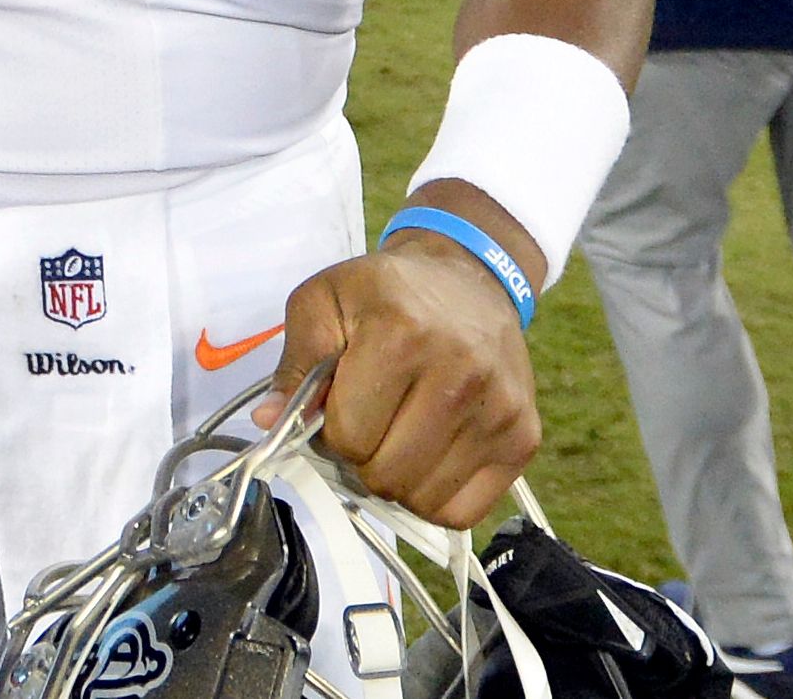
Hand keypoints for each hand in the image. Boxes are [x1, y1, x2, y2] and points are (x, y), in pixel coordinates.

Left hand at [259, 234, 539, 527]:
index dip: (330, 431)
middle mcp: (461, 373)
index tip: (338, 406)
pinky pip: (464, 512)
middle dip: (361, 459)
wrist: (468, 280)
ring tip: (397, 436)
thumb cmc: (386, 294)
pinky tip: (427, 458)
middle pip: (385, 475)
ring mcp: (500, 410)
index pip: (348, 436)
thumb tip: (269, 421)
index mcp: (403, 333)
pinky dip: (434, 499)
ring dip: (397, 480)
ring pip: (422, 500)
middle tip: (367, 424)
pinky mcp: (523, 438)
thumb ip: (294, 364)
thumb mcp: (322, 301)